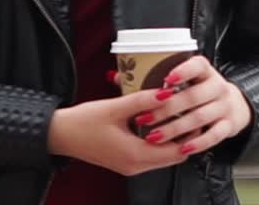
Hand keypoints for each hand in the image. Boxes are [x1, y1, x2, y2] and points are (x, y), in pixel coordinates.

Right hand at [46, 88, 190, 175]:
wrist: (60, 136)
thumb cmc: (83, 122)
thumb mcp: (114, 107)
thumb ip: (142, 100)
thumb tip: (167, 91)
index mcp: (135, 155)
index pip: (176, 151)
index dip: (191, 135)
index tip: (198, 114)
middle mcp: (135, 166)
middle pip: (173, 156)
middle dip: (185, 137)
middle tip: (192, 113)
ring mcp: (130, 166)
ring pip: (163, 157)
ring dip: (172, 140)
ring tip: (179, 115)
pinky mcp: (125, 162)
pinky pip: (151, 155)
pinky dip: (160, 142)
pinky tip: (160, 123)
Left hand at [140, 55, 252, 155]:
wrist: (235, 105)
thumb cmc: (200, 90)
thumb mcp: (187, 79)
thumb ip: (155, 78)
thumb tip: (117, 77)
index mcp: (205, 70)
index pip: (198, 65)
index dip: (183, 71)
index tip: (166, 79)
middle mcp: (217, 86)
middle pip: (193, 96)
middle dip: (167, 109)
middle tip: (144, 119)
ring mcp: (225, 106)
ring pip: (199, 118)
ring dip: (175, 128)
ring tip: (154, 136)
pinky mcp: (229, 125)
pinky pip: (214, 135)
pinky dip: (198, 142)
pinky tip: (182, 148)